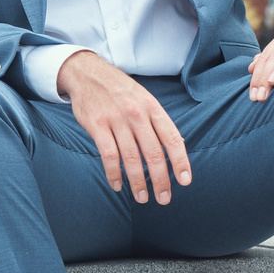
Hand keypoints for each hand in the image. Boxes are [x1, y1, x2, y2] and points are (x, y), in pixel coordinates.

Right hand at [58, 52, 191, 203]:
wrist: (88, 73)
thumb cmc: (120, 90)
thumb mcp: (144, 98)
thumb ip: (158, 122)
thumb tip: (178, 145)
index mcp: (152, 108)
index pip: (172, 139)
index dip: (180, 162)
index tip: (185, 181)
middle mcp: (137, 114)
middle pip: (153, 153)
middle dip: (160, 180)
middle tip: (163, 198)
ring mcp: (117, 119)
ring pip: (131, 158)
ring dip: (138, 182)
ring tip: (142, 197)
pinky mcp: (97, 125)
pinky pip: (108, 155)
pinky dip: (114, 173)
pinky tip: (117, 185)